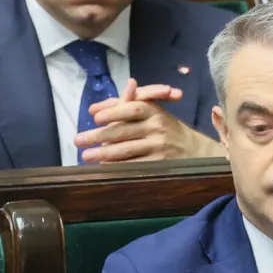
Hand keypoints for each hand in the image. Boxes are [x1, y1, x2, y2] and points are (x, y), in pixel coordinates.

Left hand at [75, 78, 221, 162]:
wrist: (194, 150)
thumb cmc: (165, 128)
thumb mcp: (151, 111)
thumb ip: (123, 105)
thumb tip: (95, 108)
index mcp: (154, 111)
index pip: (133, 108)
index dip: (114, 111)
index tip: (95, 117)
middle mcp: (158, 127)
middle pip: (124, 130)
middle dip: (98, 136)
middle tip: (78, 140)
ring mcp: (159, 147)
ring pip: (126, 150)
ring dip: (103, 153)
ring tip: (86, 155)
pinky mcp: (159, 164)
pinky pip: (134, 165)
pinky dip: (117, 167)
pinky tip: (104, 167)